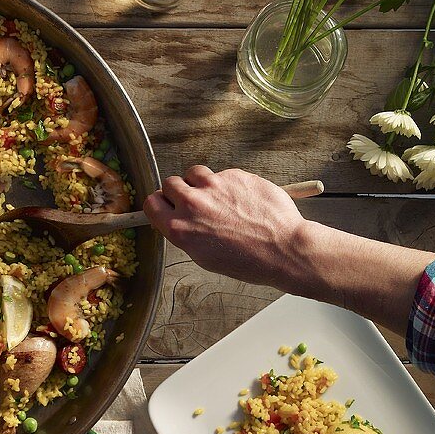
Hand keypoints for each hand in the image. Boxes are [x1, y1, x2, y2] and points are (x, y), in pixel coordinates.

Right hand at [144, 166, 306, 290]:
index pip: (152, 203)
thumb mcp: (205, 257)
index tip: (166, 205)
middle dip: (180, 191)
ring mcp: (214, 186)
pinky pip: (222, 174)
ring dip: (202, 182)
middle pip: (170, 183)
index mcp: (180, 229)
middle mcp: (192, 204)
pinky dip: (229, 183)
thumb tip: (179, 221)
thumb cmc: (249, 260)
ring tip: (219, 198)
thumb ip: (186, 233)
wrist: (282, 249)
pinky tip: (242, 200)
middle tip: (196, 201)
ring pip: (195, 173)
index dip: (160, 203)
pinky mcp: (234, 175)